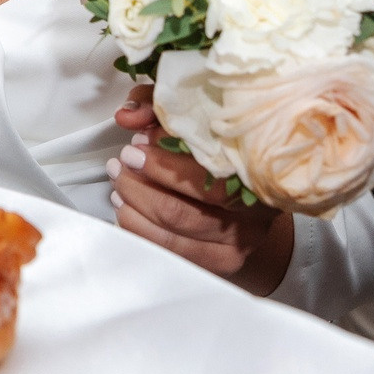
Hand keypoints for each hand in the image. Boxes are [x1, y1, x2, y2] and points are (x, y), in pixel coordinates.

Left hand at [108, 85, 296, 296]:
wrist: (253, 202)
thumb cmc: (219, 152)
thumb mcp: (194, 120)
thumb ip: (159, 109)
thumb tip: (128, 116)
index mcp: (255, 174)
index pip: (204, 178)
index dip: (161, 164)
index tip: (134, 144)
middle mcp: (254, 216)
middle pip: (182, 211)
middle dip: (140, 186)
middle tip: (118, 165)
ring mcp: (238, 245)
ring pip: (172, 235)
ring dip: (135, 209)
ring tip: (118, 186)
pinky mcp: (221, 264)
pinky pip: (170, 253)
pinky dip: (140, 231)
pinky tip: (126, 210)